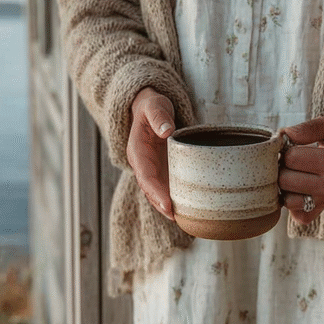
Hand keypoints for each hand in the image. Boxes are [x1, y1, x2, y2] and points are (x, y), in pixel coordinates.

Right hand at [127, 87, 175, 219]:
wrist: (150, 109)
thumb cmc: (153, 106)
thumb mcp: (154, 105)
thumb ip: (159, 116)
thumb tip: (167, 131)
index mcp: (137, 152)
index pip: (145, 176)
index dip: (155, 192)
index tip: (167, 204)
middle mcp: (142, 165)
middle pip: (150, 190)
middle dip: (161, 204)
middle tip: (175, 217)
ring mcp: (152, 170)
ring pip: (157, 192)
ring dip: (167, 206)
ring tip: (181, 218)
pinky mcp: (161, 171)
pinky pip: (166, 187)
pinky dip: (174, 198)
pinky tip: (186, 208)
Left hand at [278, 111, 323, 223]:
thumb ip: (305, 129)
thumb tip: (280, 137)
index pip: (291, 158)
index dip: (286, 148)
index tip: (292, 144)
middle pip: (285, 181)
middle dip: (283, 167)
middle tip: (292, 158)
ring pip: (287, 200)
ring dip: (285, 186)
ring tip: (294, 172)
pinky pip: (299, 216)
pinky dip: (294, 205)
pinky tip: (298, 189)